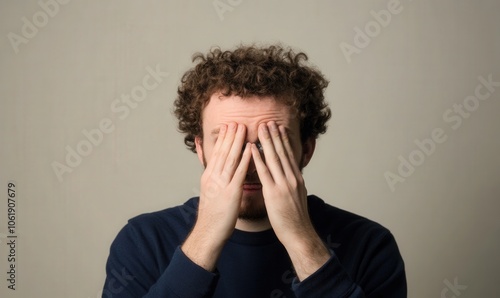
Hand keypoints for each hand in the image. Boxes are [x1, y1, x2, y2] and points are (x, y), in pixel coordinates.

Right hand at [182, 123, 250, 270]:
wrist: (209, 232)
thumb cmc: (212, 214)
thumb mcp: (208, 192)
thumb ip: (211, 177)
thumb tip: (211, 169)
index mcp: (209, 177)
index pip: (217, 154)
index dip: (223, 139)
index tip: (228, 126)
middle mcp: (214, 177)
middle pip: (223, 152)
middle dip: (230, 136)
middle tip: (237, 121)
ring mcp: (222, 184)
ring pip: (230, 158)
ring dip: (237, 142)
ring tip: (243, 128)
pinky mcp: (231, 192)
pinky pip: (239, 173)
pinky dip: (245, 159)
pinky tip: (250, 149)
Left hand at [251, 121, 329, 279]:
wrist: (298, 232)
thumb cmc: (295, 218)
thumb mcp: (297, 196)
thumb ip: (291, 183)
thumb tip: (288, 175)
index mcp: (297, 178)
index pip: (289, 155)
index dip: (283, 140)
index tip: (278, 128)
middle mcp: (291, 178)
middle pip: (282, 152)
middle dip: (274, 136)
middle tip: (268, 121)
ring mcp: (283, 184)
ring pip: (274, 158)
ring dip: (266, 142)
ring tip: (260, 128)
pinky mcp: (274, 193)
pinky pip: (264, 173)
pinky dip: (257, 159)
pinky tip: (252, 149)